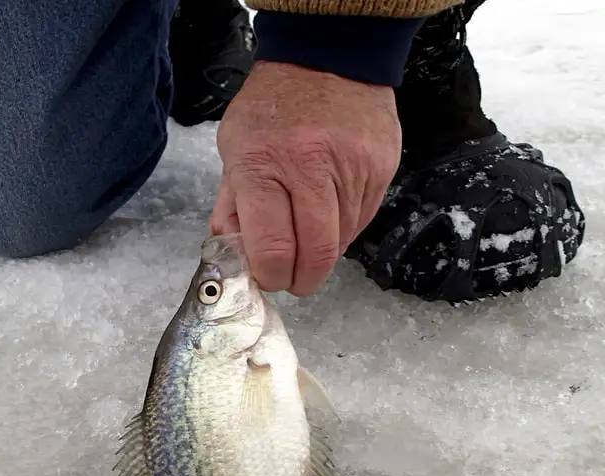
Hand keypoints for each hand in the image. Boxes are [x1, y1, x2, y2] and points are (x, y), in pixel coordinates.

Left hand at [210, 61, 401, 295]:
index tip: (268, 277)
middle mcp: (311, 166)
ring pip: (342, 241)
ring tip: (306, 237)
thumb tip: (236, 257)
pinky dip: (344, 229)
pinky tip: (328, 215)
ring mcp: (353, 167)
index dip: (271, 275)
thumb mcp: (233, 150)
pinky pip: (363, 219)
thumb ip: (232, 208)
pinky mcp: (382, 166)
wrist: (326, 56)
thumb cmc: (271, 107)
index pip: (272, 247)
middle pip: (316, 254)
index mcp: (262, 165)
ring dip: (322, 253)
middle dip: (302, 279)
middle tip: (292, 280)